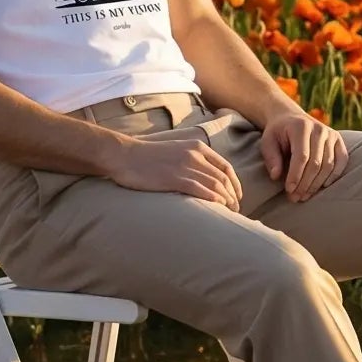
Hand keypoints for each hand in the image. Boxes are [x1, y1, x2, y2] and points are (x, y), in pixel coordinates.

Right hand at [104, 127, 243, 209]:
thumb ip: (192, 160)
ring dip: (226, 201)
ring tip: (229, 213)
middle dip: (233, 196)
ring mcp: (185, 166)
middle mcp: (195, 156)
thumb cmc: (147, 157)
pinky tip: (218, 208)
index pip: (225, 168)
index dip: (235, 184)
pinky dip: (213, 199)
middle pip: (223, 179)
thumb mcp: (176, 151)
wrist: (124, 155)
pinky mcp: (174, 178)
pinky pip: (200, 190)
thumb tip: (205, 178)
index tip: (237, 197)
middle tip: (236, 210)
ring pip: (215, 185)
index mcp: (198, 148)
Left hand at [259, 107, 347, 202]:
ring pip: (329, 165)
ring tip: (305, 195)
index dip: (296, 175)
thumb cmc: (278, 134)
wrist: (290, 118)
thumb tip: (276, 176)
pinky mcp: (339, 140)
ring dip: (317, 184)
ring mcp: (331, 134)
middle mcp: (319, 129)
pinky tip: (323, 186)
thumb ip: (271, 158)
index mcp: (300, 127)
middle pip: (316, 163)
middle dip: (305, 184)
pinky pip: (342, 160)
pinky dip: (334, 175)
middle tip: (295, 198)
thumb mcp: (268, 142)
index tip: (289, 190)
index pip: (302, 156)